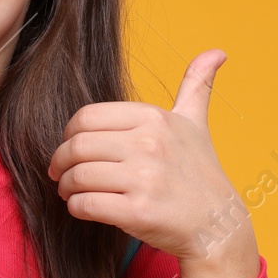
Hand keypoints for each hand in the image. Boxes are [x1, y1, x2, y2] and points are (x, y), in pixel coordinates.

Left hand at [46, 50, 258, 277]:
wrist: (218, 224)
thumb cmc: (200, 172)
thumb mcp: (196, 123)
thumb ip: (196, 86)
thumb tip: (218, 52)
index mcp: (154, 118)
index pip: (87, 117)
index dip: (69, 133)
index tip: (69, 146)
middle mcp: (149, 144)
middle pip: (78, 146)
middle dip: (60, 161)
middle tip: (59, 173)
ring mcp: (144, 179)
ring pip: (78, 176)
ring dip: (66, 186)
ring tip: (69, 191)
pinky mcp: (138, 212)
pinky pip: (86, 205)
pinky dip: (75, 207)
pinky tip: (82, 207)